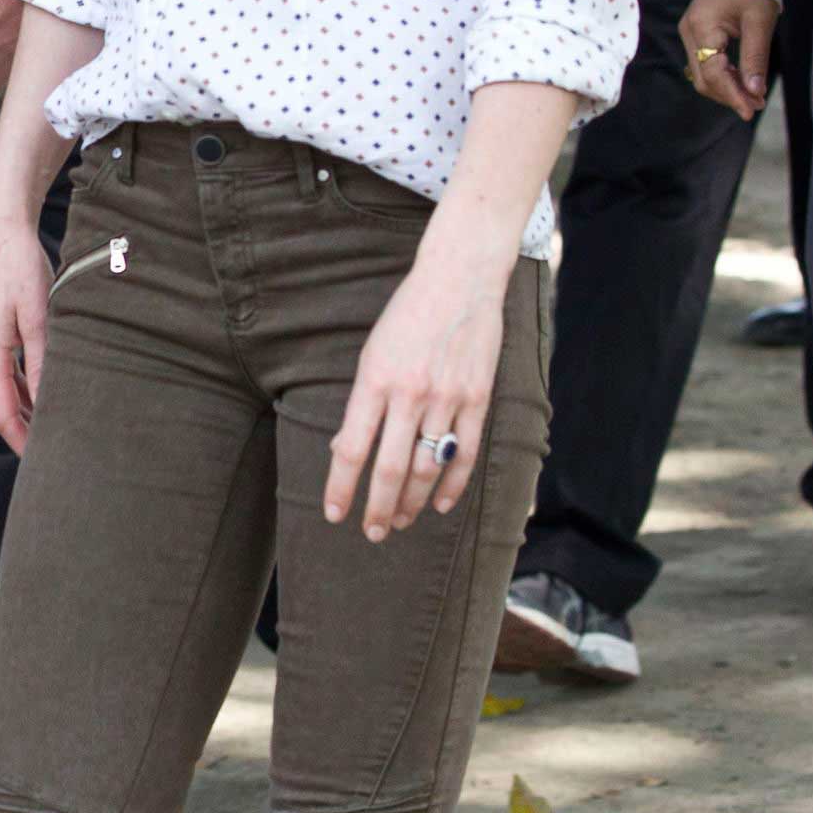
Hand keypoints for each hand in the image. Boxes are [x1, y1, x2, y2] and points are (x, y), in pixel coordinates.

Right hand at [0, 201, 54, 453]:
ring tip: (52, 429)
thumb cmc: (20, 267)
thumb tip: (50, 403)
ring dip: (22, 412)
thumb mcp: (39, 316)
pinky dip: (18, 390)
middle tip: (54, 452)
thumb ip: (42, 362)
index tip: (43, 461)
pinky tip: (40, 396)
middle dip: (22, 433)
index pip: (2, 414)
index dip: (22, 441)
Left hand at [325, 242, 504, 541]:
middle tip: (372, 533)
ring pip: (427, 467)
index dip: (340, 487)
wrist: (459, 278)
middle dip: (379, 508)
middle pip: (390, 469)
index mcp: (375, 381)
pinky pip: (465, 453)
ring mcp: (447, 398)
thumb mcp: (372, 353)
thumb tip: (346, 450)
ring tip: (401, 521)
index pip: (351, 449)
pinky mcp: (477, 398)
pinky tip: (440, 505)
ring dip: (413, 503)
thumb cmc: (407, 315)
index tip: (334, 515)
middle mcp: (410, 394)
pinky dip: (452, 484)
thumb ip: (363, 403)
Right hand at [679, 0, 774, 120]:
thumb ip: (755, 59)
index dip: (732, 95)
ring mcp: (689, 33)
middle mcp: (689, 32)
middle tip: (756, 105)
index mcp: (702, 27)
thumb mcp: (759, 21)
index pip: (713, 73)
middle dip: (729, 95)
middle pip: (703, 78)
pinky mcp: (696, 33)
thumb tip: (754, 92)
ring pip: (702, 74)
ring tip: (753, 95)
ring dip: (726, 88)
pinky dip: (723, 76)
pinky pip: (705, 63)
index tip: (752, 110)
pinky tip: (742, 80)